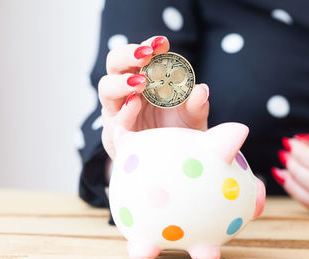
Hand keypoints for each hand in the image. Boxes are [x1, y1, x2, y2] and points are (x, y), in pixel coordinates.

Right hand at [99, 36, 209, 158]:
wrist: (170, 164)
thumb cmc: (179, 133)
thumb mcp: (193, 119)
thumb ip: (196, 106)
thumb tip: (202, 90)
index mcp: (146, 79)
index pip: (141, 56)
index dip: (149, 46)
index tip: (162, 43)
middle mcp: (127, 90)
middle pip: (115, 63)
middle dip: (127, 55)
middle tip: (145, 56)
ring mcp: (117, 110)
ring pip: (106, 88)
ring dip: (121, 82)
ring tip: (139, 83)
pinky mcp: (114, 133)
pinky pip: (113, 121)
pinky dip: (123, 113)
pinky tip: (135, 105)